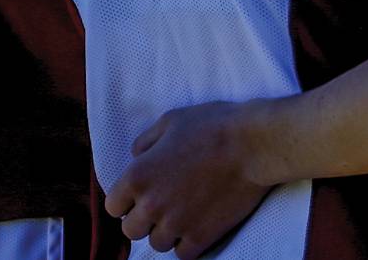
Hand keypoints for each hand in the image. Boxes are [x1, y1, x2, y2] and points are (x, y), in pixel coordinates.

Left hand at [106, 100, 273, 256]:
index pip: (113, 207)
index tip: (141, 195)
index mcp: (138, 176)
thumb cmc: (213, 126)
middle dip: (144, 219)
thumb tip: (136, 157)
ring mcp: (176, 224)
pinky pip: (182, 254)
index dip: (126, 201)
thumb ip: (146, 142)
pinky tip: (196, 227)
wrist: (255, 144)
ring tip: (183, 215)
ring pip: (157, 243)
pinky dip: (187, 243)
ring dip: (167, 231)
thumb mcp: (172, 121)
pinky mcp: (201, 236)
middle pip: (131, 230)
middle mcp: (151, 205)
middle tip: (163, 206)